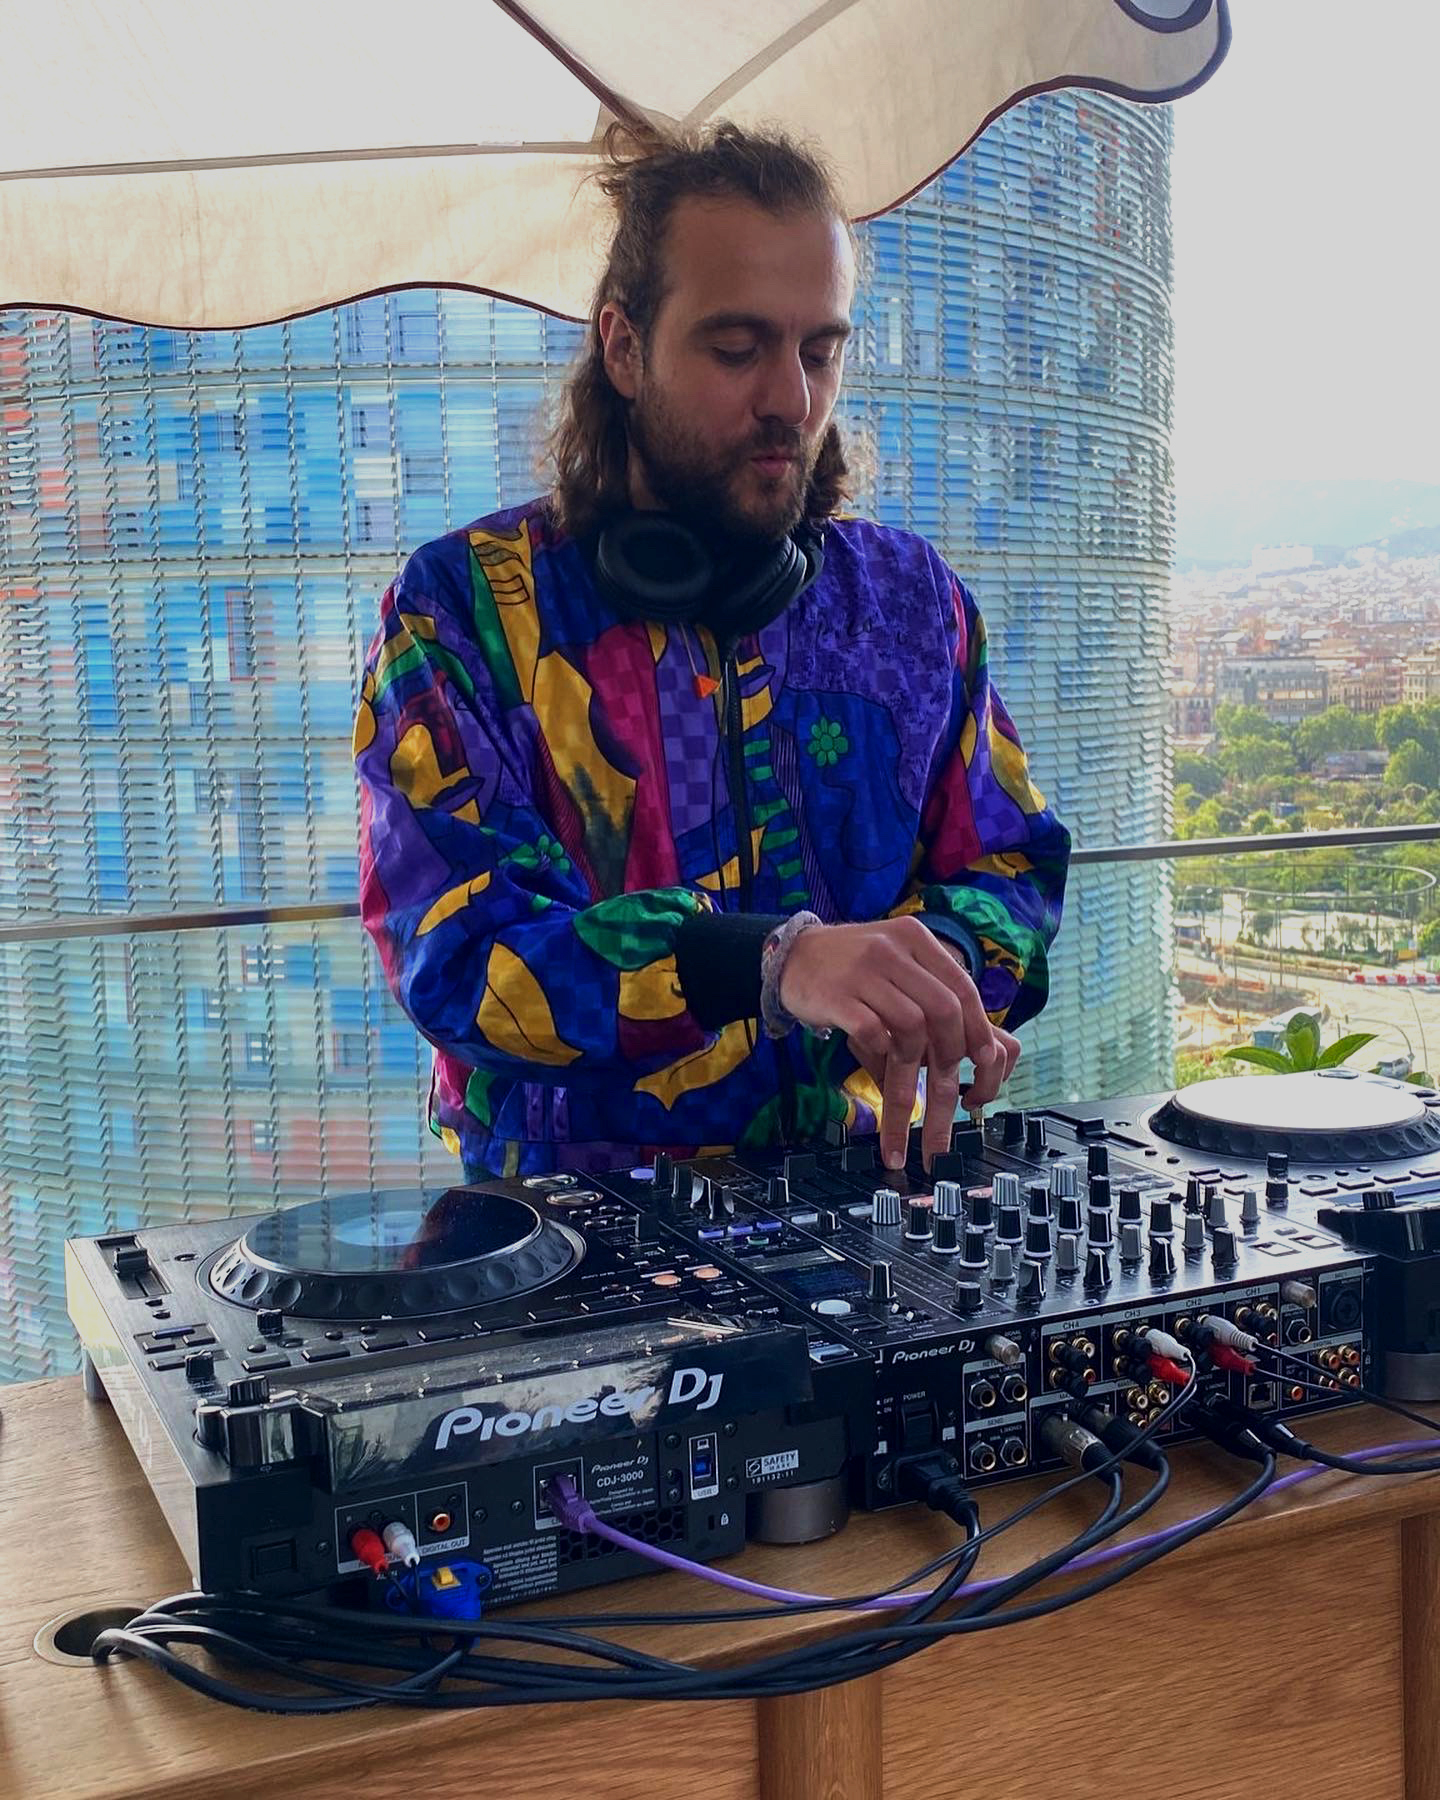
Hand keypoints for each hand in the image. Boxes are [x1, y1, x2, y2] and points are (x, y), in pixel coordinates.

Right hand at [778, 917, 1019, 1170]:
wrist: (792, 957)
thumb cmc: (854, 970)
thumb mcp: (898, 964)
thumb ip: (934, 993)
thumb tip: (985, 1048)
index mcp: (916, 940)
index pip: (962, 988)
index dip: (979, 1031)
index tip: (985, 1064)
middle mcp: (893, 950)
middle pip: (943, 1010)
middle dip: (952, 1055)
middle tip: (950, 1084)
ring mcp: (863, 972)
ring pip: (911, 1026)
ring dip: (915, 1065)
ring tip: (908, 1088)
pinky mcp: (836, 996)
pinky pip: (873, 1034)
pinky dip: (882, 1056)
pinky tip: (878, 1063)